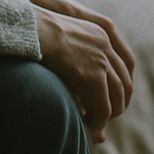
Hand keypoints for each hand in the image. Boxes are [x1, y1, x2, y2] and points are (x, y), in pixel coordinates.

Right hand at [5, 0, 135, 141]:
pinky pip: (103, 106)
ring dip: (108, 115)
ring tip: (97, 125)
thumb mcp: (63, 37)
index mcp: (101, 31)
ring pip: (116, 97)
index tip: (117, 98)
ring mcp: (101, 60)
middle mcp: (106, 45)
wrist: (27, 28)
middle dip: (119, 103)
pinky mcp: (92, 76)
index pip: (126, 62)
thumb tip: (76, 78)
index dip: (123, 83)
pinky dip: (99, 119)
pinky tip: (90, 125)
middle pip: (125, 81)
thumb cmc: (35, 32)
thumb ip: (75, 53)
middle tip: (107, 117)